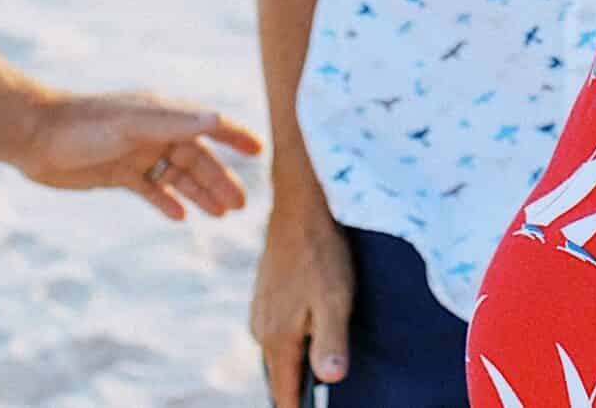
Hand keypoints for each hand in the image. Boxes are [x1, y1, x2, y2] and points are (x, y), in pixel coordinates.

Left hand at [14, 89, 263, 219]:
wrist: (34, 137)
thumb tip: (217, 117)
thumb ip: (175, 123)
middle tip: (241, 205)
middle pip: (196, 158)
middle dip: (219, 179)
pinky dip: (166, 201)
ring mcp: (137, 152)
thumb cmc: (84, 125)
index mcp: (163, 114)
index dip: (234, 135)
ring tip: (221, 215)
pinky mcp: (118, 172)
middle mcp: (154, 131)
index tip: (259, 150)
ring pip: (177, 176)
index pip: (208, 123)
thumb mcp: (133, 124)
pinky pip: (150, 188)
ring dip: (199, 194)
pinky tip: (180, 217)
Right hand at [250, 187, 353, 406]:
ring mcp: (261, 311)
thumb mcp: (335, 300)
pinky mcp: (266, 296)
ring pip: (280, 353)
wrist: (301, 207)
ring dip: (297, 364)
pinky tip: (313, 332)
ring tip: (320, 371)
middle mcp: (261, 329)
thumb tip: (330, 380)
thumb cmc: (322, 254)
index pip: (285, 393)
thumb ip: (331, 342)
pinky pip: (279, 332)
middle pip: (281, 376)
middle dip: (299, 390)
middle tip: (321, 398)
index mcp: (277, 338)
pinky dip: (294, 341)